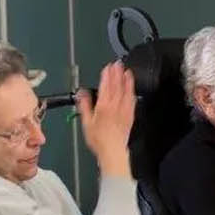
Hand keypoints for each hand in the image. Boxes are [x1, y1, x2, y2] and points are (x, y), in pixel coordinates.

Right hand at [76, 61, 135, 176]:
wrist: (112, 151)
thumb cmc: (99, 139)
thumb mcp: (87, 122)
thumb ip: (85, 105)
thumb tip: (82, 93)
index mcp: (104, 106)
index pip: (106, 86)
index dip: (107, 75)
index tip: (108, 67)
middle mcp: (115, 106)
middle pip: (117, 86)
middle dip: (117, 74)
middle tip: (118, 64)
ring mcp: (124, 111)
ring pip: (126, 92)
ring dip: (127, 81)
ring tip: (127, 72)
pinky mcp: (130, 116)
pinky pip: (132, 102)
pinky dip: (132, 93)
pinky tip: (132, 90)